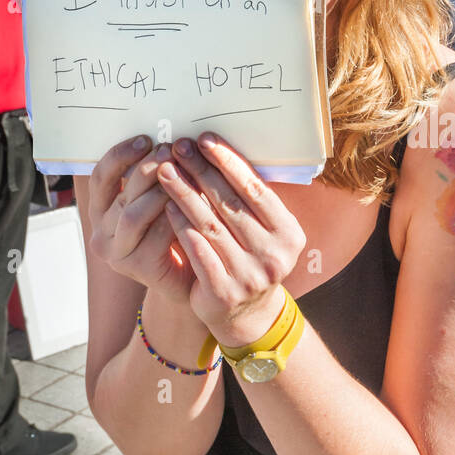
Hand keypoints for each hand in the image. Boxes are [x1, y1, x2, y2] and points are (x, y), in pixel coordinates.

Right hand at [88, 135, 193, 304]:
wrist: (192, 274)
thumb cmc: (178, 226)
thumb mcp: (160, 195)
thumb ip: (155, 172)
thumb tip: (169, 137)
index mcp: (101, 209)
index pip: (101, 177)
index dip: (120, 155)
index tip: (145, 139)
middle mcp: (102, 232)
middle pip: (120, 193)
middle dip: (147, 169)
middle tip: (171, 151)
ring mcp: (117, 253)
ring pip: (132, 214)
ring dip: (159, 191)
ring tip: (183, 174)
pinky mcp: (138, 268)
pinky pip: (155, 237)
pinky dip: (173, 216)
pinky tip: (192, 202)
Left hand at [156, 134, 305, 346]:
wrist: (244, 314)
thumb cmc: (249, 256)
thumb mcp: (262, 230)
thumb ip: (247, 198)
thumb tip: (216, 148)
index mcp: (289, 234)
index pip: (255, 189)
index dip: (228, 162)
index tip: (204, 140)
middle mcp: (274, 256)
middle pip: (230, 204)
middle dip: (201, 171)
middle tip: (178, 147)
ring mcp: (249, 276)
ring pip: (210, 224)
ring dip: (184, 193)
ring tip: (165, 170)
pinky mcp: (222, 292)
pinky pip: (196, 250)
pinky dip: (180, 225)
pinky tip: (166, 205)